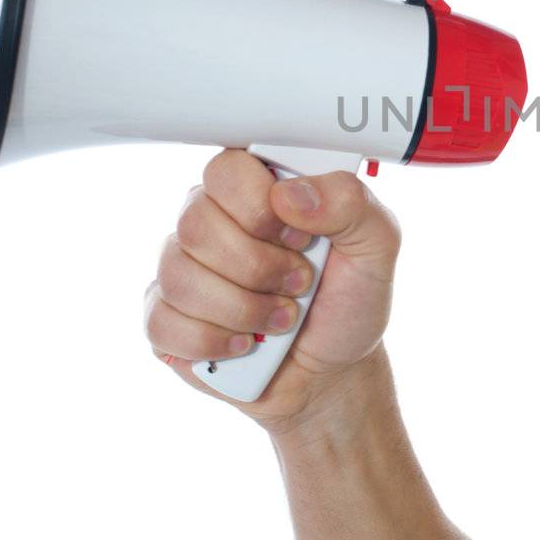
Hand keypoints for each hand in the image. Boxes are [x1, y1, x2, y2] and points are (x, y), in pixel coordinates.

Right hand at [142, 149, 401, 432]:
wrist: (334, 371)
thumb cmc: (349, 299)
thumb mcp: (376, 245)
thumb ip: (350, 203)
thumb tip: (289, 195)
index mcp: (258, 190)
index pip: (226, 168)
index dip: (259, 206)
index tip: (302, 237)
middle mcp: (211, 221)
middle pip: (197, 223)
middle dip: (259, 266)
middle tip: (300, 282)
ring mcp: (182, 269)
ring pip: (179, 276)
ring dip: (244, 308)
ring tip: (283, 318)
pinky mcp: (166, 318)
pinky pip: (163, 322)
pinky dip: (214, 342)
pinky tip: (246, 344)